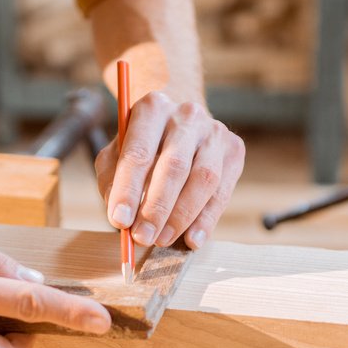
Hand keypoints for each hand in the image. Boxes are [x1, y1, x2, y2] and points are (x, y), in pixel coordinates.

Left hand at [96, 91, 244, 249]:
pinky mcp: (234, 150)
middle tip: (143, 237)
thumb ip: (113, 181)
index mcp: (152, 108)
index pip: (139, 152)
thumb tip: (122, 218)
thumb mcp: (116, 153)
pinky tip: (192, 240)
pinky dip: (207, 220)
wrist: (179, 123)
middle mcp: (187, 115)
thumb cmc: (142, 144)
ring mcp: (215, 131)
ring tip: (162, 239)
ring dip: (182, 216)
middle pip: (175, 166)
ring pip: (204, 179)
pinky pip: (222, 192)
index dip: (128, 189)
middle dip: (157, 208)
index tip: (119, 220)